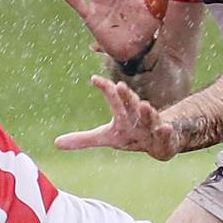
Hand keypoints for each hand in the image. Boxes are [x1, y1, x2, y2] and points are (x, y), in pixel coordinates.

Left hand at [54, 75, 180, 159]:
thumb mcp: (105, 138)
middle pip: (131, 104)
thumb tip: (55, 143)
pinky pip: (166, 133)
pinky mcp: (164, 136)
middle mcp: (137, 115)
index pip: (113, 98)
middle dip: (126, 96)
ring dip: (148, 112)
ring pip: (150, 116)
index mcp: (122, 113)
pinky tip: (166, 127)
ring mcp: (152, 125)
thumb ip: (82, 139)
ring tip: (146, 105)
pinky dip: (166, 130)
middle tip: (120, 86)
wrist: (158, 142)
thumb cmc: (130, 135)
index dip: (105, 88)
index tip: (93, 78)